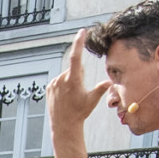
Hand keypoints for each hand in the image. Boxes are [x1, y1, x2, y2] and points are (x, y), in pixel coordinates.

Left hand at [44, 29, 108, 149]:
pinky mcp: (49, 87)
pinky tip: (64, 97)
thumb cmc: (80, 113)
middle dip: (79, 76)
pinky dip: (63, 85)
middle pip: (74, 69)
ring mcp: (54, 83)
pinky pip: (59, 81)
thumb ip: (101, 88)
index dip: (79, 42)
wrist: (64, 125)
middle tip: (79, 92)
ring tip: (71, 97)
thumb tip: (110, 81)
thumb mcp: (92, 100)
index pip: (76, 56)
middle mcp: (62, 79)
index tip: (81, 31)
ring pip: (66, 75)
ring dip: (71, 81)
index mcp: (73, 80)